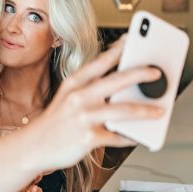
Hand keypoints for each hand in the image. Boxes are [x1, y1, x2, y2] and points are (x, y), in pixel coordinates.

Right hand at [25, 35, 164, 170]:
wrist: (33, 146)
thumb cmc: (54, 123)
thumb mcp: (66, 98)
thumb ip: (89, 90)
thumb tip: (121, 89)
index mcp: (74, 84)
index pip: (100, 61)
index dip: (119, 50)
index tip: (133, 43)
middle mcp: (79, 98)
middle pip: (118, 81)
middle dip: (141, 74)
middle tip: (156, 73)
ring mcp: (84, 118)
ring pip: (124, 110)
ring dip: (145, 110)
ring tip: (158, 110)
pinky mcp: (89, 138)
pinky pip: (118, 136)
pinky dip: (132, 137)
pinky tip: (139, 136)